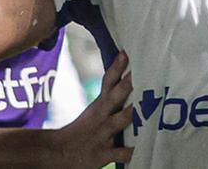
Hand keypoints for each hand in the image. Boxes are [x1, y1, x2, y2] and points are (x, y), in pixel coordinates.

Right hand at [50, 51, 134, 167]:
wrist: (59, 154)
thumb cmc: (84, 130)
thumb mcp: (95, 110)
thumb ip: (112, 97)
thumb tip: (130, 78)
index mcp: (100, 105)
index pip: (108, 81)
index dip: (117, 67)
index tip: (126, 53)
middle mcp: (101, 117)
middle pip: (115, 96)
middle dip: (127, 85)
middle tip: (142, 73)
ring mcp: (103, 135)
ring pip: (120, 121)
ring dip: (132, 113)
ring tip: (148, 106)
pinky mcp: (104, 154)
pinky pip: (122, 153)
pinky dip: (131, 151)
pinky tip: (143, 148)